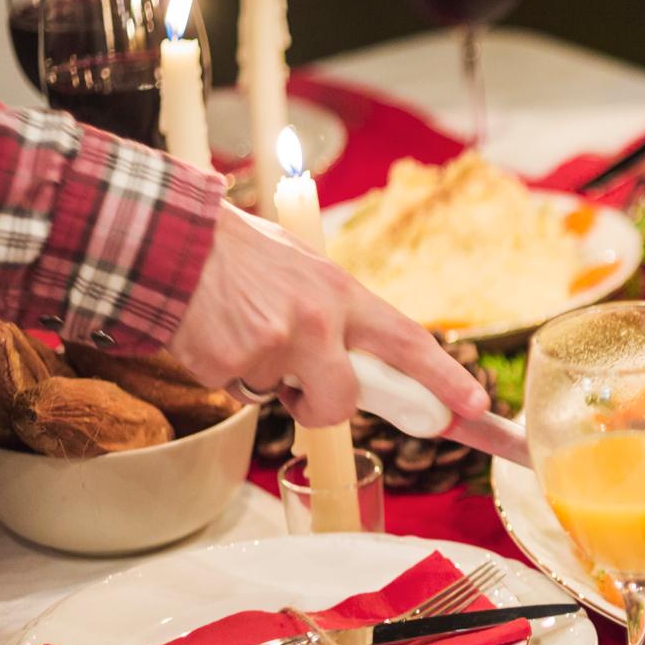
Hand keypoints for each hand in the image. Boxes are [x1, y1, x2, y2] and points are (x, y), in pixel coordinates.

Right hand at [167, 202, 487, 427]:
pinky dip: (228, 375)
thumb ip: (340, 317)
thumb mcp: (305, 272)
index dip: (445, 378)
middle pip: (345, 400)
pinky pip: (242, 393)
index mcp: (341, 294)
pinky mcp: (230, 364)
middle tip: (307, 389)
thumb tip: (374, 369)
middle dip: (328, 405)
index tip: (477, 406)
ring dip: (268, 382)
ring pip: (286, 401)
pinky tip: (215, 335)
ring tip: (244, 331)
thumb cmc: (240, 259)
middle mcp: (316, 320)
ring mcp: (273, 344)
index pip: (408, 341)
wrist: (167, 238)